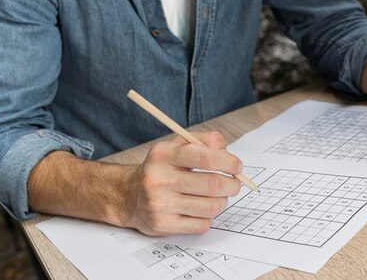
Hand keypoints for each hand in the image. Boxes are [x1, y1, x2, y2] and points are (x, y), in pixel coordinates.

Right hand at [126, 132, 241, 235]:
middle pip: (212, 185)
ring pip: (210, 207)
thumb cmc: (161, 169)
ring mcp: (159, 204)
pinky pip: (201, 225)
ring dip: (222, 202)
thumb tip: (227, 153)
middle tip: (235, 184)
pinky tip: (200, 209)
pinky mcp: (162, 226)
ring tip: (217, 197)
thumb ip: (205, 141)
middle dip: (232, 185)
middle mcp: (158, 179)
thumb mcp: (177, 145)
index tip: (237, 166)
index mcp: (163, 155)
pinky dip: (208, 217)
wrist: (129, 195)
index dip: (228, 162)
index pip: (205, 158)